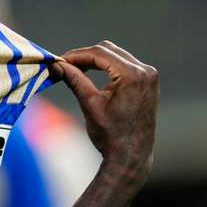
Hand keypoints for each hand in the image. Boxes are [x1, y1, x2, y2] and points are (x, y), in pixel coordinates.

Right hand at [51, 41, 158, 181]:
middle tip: (65, 65)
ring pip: (116, 55)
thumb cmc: (110, 135)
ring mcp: (150, 76)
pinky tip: (93, 73)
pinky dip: (108, 66)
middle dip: (85, 56)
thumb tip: (56, 64)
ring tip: (76, 69)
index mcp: (132, 75)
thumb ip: (74, 79)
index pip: (99, 53)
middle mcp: (145, 71)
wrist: (131, 156)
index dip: (76, 55)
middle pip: (108, 50)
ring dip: (96, 60)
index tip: (59, 61)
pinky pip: (125, 64)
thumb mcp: (90, 104)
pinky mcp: (148, 82)